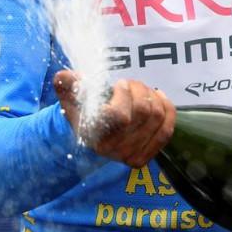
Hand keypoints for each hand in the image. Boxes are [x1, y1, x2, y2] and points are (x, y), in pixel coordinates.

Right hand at [53, 69, 175, 167]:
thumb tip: (64, 75)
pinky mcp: (146, 156)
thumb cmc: (81, 112)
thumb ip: (66, 84)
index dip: (124, 94)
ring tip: (140, 90)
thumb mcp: (70, 96)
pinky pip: (167, 129)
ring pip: (157, 117)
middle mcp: (114, 149)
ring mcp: (131, 154)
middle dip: (139, 89)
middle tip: (130, 83)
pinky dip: (167, 109)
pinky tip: (158, 97)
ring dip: (152, 96)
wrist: (90, 136)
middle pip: (143, 112)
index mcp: (94, 135)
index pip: (120, 116)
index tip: (119, 83)